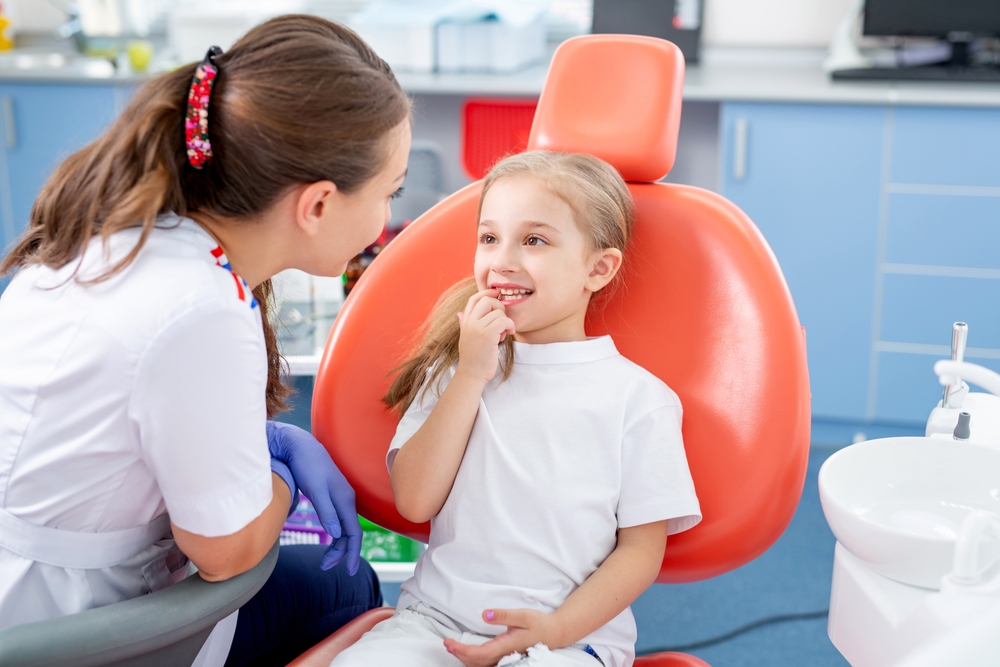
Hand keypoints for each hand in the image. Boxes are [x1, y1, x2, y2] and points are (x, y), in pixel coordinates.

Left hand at [266, 421, 362, 573]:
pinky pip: (339, 520)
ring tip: (324, 560)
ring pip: (344, 527)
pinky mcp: (332, 496)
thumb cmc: (307, 466)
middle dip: (342, 553)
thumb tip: (336, 534)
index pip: (354, 533)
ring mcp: (340, 498)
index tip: (349, 571)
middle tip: (325, 567)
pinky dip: (335, 534)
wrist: (300, 447)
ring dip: (338, 545)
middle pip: (350, 533)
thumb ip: (326, 511)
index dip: (352, 553)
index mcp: (345, 500)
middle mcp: (346, 500)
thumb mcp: (315, 490)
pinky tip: (329, 538)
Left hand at [443, 608, 562, 666]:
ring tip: (453, 648)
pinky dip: (473, 660)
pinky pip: (485, 664)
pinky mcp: (505, 658)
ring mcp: (505, 659)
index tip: (449, 643)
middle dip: (459, 654)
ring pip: (480, 665)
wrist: (554, 633)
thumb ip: (504, 615)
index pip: (479, 654)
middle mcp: (504, 656)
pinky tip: (468, 654)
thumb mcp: (523, 614)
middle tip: (447, 643)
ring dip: (465, 658)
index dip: (462, 650)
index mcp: (506, 646)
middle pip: (476, 662)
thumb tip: (485, 614)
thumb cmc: (539, 623)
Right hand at [455, 289, 515, 384]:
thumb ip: (464, 324)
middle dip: (499, 306)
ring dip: (506, 321)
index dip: (487, 292)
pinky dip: (510, 326)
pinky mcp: (487, 335)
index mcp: (465, 321)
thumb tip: (459, 314)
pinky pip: (504, 321)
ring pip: (498, 312)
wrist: (472, 374)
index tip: (497, 294)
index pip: (474, 298)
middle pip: (487, 300)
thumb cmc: (472, 358)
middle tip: (503, 320)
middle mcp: (470, 322)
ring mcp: (477, 327)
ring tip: (502, 333)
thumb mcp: (466, 337)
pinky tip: (508, 334)